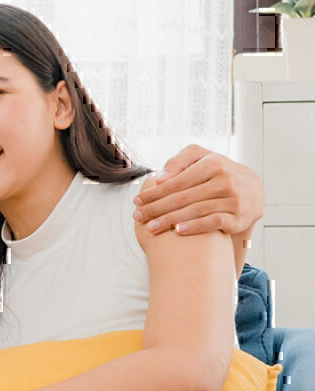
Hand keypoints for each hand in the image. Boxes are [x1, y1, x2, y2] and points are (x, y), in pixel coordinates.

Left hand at [134, 145, 263, 238]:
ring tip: (150, 227)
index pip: (177, 181)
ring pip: (195, 210)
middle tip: (138, 216)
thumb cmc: (218, 173)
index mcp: (213, 164)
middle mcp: (225, 180)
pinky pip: (213, 222)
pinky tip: (177, 231)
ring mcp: (233, 199)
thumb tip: (160, 179)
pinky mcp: (237, 217)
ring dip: (170, 220)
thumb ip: (180, 162)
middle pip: (183, 197)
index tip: (137, 201)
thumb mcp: (202, 159)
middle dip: (157, 208)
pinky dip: (195, 226)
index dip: (155, 192)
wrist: (252, 190)